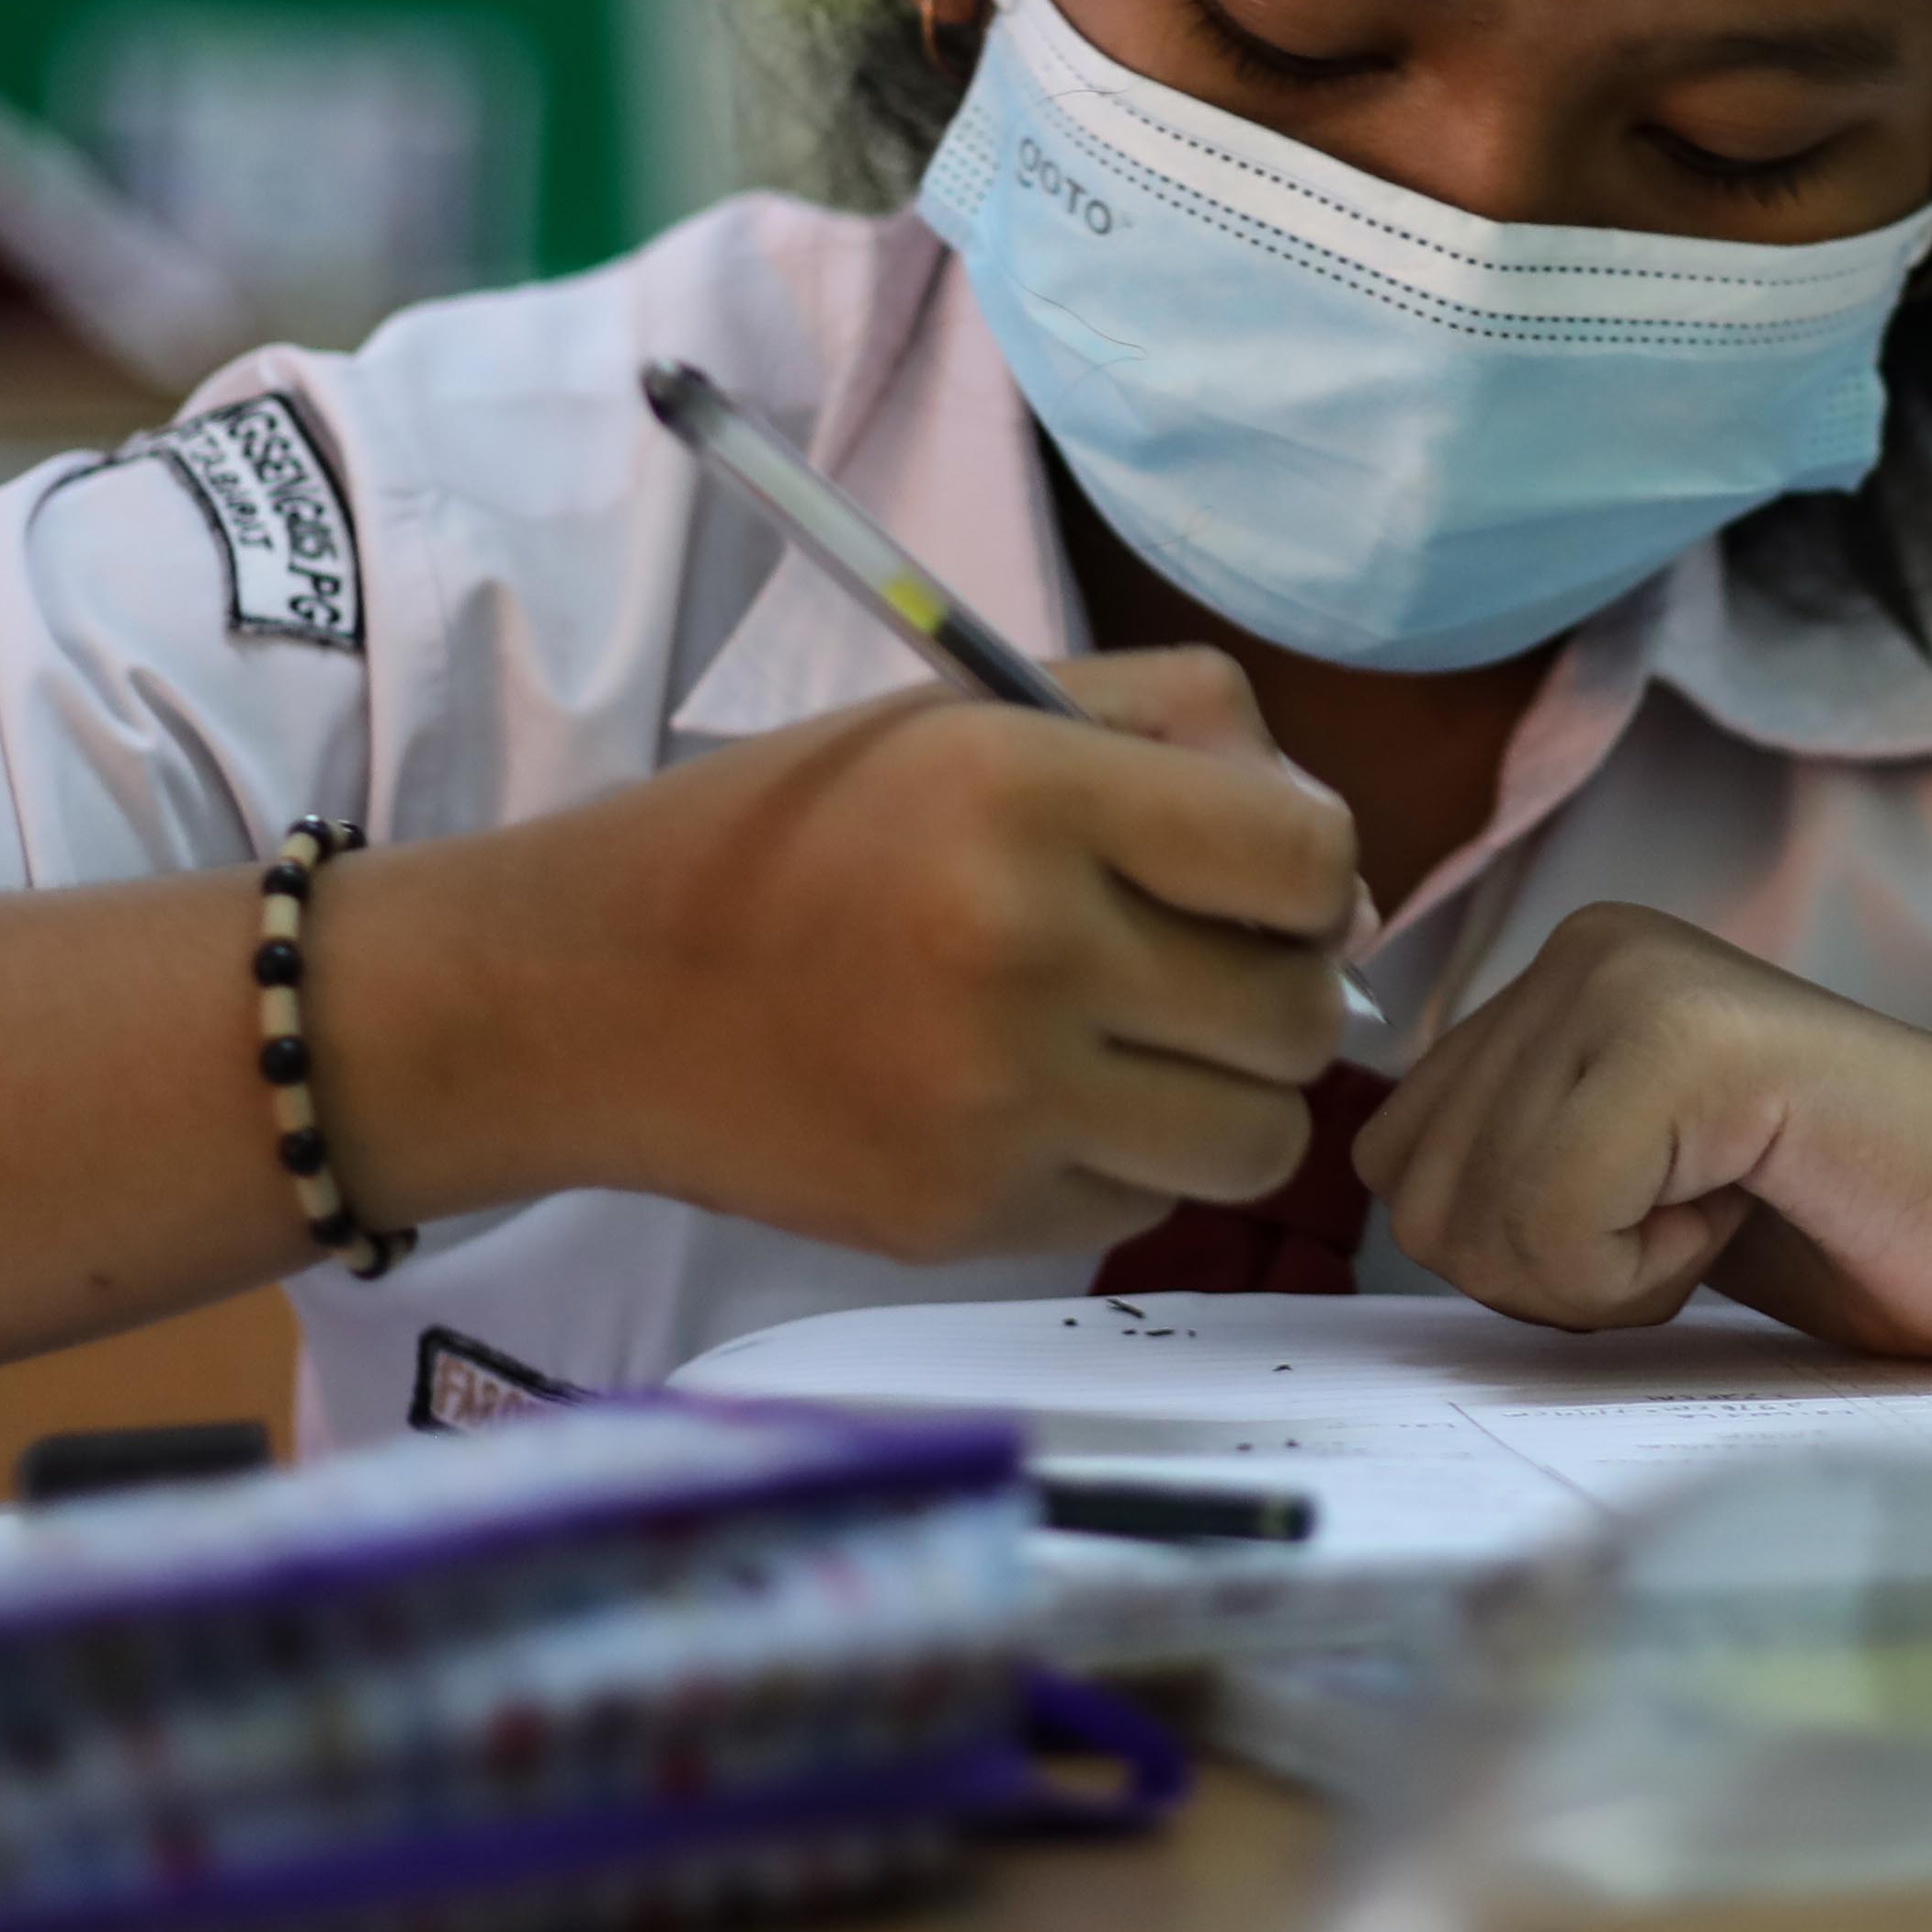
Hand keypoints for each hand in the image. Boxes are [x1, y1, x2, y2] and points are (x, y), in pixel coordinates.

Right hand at [323, 644, 1357, 1263]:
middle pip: (1299, 1012)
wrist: (588, 992)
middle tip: (1194, 962)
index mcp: (1026, 795)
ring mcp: (996, 1104)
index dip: (1310, 871)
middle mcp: (1021, 951)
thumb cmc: (799, 832)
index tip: (1255, 874)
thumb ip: (1174, 735)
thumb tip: (1343, 875)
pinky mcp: (967, 1219)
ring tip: (1138, 1043)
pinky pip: (1149, 1205)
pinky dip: (1124, 1159)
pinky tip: (1032, 1102)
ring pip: (1260, 1137)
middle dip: (1277, 986)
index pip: (1308, 858)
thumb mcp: (969, 713)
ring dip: (1228, 1093)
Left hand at [1360, 903, 1931, 1352]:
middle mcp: (1578, 951)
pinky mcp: (1683, 1040)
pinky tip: (1747, 1205)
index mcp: (1556, 981)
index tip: (1655, 1226)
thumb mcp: (1632, 1194)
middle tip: (1695, 1226)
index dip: (1515, 1254)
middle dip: (1545, 1272)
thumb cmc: (1852, 1225)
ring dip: (1602, 1274)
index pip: (1395, 1162)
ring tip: (1727, 1205)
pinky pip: (1555, 1226)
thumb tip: (1385, 1211)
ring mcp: (1627, 981)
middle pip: (1414, 1197)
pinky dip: (1648, 1274)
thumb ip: (1516, 1175)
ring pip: (1473, 1217)